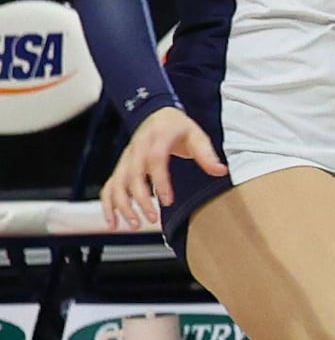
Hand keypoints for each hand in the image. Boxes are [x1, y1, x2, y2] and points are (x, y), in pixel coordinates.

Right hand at [102, 104, 212, 228]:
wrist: (156, 114)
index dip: (159, 182)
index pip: (155, 160)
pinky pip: (109, 187)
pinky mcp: (121, 168)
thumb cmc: (177, 127)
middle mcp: (136, 149)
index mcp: (156, 139)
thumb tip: (221, 171)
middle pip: (132, 175)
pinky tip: (113, 222)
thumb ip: (207, 154)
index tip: (167, 201)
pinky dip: (108, 205)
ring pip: (117, 183)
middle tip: (152, 218)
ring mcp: (126, 159)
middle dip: (140, 199)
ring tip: (134, 224)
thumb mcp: (196, 135)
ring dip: (122, 205)